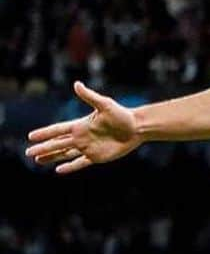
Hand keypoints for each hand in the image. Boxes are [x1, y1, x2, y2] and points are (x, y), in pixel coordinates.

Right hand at [25, 81, 140, 173]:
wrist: (137, 128)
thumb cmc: (122, 114)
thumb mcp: (105, 104)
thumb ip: (89, 96)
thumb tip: (76, 84)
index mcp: (80, 125)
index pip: (58, 130)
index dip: (45, 133)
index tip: (31, 137)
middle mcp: (81, 137)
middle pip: (57, 144)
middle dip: (43, 148)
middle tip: (28, 153)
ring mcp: (88, 148)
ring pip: (65, 154)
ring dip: (52, 157)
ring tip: (38, 161)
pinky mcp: (97, 157)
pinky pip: (80, 163)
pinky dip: (70, 167)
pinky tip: (59, 170)